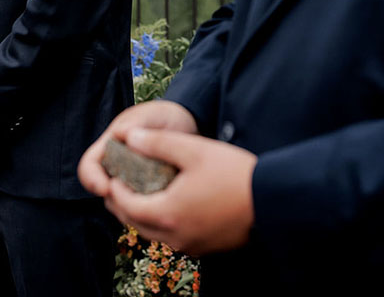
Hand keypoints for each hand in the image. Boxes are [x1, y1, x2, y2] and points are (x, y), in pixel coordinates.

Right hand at [78, 100, 197, 196]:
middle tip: (135, 204)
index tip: (106, 188)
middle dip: (116, 200)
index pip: (89, 167)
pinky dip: (148, 209)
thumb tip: (121, 134)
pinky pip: (142, 207)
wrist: (185, 123)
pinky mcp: (147, 191)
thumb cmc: (162, 116)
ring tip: (154, 203)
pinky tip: (165, 204)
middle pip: (105, 191)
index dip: (92, 180)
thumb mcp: (150, 116)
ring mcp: (131, 180)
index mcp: (109, 147)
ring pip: (122, 203)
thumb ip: (135, 124)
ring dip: (132, 207)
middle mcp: (116, 166)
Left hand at [101, 128, 256, 255]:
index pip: (127, 207)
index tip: (111, 176)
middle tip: (117, 185)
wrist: (272, 199)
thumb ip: (157, 143)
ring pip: (154, 233)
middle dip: (123, 205)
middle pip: (137, 224)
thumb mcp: (193, 149)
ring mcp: (192, 245)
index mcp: (168, 214)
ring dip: (141, 215)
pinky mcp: (206, 247)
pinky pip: (173, 237)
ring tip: (138, 193)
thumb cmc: (233, 173)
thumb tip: (128, 137)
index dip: (115, 191)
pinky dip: (161, 223)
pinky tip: (167, 204)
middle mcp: (176, 237)